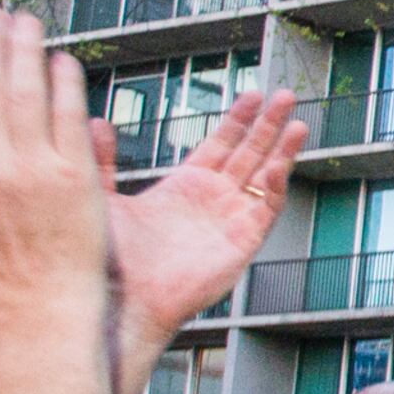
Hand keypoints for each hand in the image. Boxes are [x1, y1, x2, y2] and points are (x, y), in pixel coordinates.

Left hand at [106, 92, 306, 343]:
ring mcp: (230, 221)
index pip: (220, 145)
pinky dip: (275, 186)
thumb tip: (97, 122)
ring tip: (296, 121)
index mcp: (184, 188)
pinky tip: (278, 164)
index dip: (237, 120)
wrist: (121, 298)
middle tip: (285, 96)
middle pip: (249, 154)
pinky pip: (265, 209)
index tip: (251, 94)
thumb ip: (103, 159)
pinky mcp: (242, 242)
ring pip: (265, 177)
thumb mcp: (102, 196)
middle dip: (267, 124)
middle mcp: (212, 201)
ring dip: (282, 149)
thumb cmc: (109, 259)